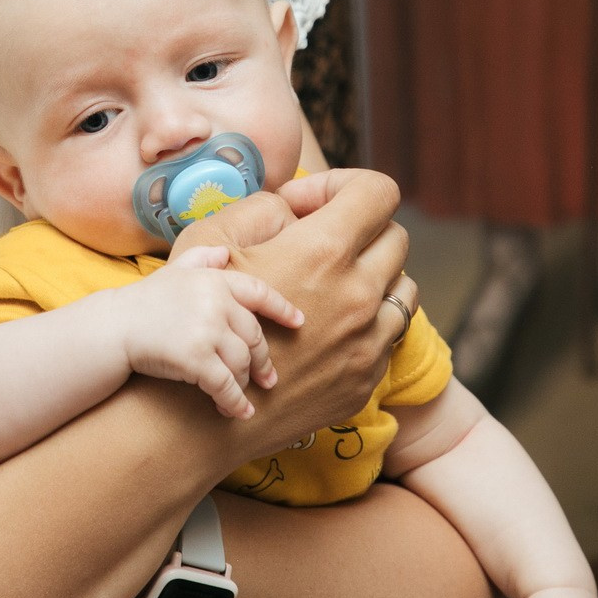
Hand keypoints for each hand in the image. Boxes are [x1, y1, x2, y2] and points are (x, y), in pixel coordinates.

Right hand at [107, 243, 302, 418]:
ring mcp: (208, 331)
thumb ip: (202, 258)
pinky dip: (234, 402)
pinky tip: (238, 413)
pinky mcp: (196, 359)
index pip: (260, 293)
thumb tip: (225, 253)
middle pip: (254, 336)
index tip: (299, 322)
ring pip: (243, 362)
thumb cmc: (143, 300)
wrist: (114, 327)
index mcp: (215, 280)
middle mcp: (216, 303)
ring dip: (245, 382)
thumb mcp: (174, 271)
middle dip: (262, 360)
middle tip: (269, 377)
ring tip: (244, 393)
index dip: (282, 309)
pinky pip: (226, 385)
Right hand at [169, 169, 410, 460]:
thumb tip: (301, 205)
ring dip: (374, 277)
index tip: (312, 204)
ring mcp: (366, 342)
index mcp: (322, 252)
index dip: (346, 186)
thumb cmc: (194, 316)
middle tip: (321, 241)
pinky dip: (366, 323)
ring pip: (403, 289)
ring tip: (330, 285)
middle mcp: (357, 295)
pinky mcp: (365, 379)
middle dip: (362, 230)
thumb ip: (267, 207)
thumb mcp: (213, 240)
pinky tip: (323, 328)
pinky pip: (388, 334)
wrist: (195, 412)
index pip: (377, 192)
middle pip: (396, 239)